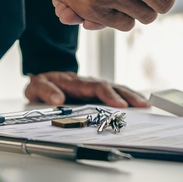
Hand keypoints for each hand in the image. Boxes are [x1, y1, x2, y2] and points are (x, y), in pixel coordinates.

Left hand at [25, 72, 148, 107]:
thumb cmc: (43, 83)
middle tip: (141, 105)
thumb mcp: (37, 87)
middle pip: (112, 87)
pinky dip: (128, 97)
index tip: (120, 105)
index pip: (96, 88)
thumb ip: (46, 92)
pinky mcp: (98, 92)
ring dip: (131, 96)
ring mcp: (95, 87)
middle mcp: (89, 83)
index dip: (109, 96)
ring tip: (145, 105)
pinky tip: (139, 104)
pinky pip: (116, 93)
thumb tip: (57, 100)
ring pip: (117, 89)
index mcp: (76, 83)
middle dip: (128, 96)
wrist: (45, 76)